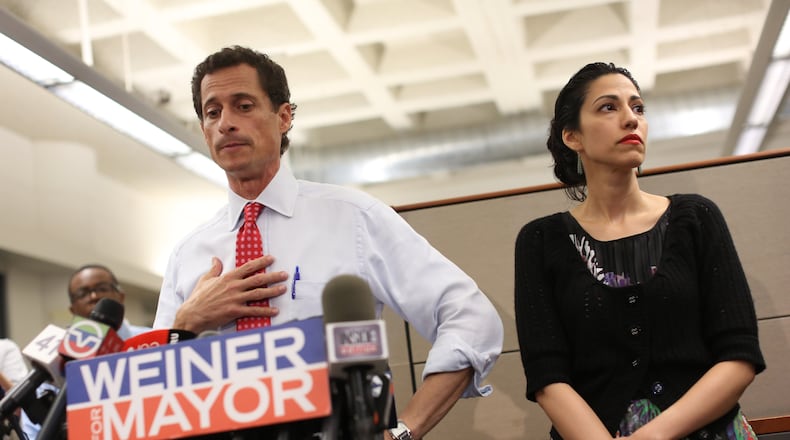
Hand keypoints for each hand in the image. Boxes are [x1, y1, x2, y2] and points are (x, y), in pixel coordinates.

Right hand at [172, 256, 287, 332]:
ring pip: (259, 293)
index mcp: (228, 277)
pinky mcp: (235, 311)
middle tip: (284, 274)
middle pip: (258, 279)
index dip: (261, 262)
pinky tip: (275, 311)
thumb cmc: (198, 298)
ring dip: (273, 291)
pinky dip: (266, 311)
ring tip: (283, 289)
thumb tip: (216, 259)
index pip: (248, 267)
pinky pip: (254, 311)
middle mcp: (234, 286)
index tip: (272, 259)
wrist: (192, 314)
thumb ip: (214, 269)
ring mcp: (235, 299)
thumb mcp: (205, 280)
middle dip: (273, 276)